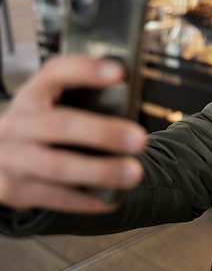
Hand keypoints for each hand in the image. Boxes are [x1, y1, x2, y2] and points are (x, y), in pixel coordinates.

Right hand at [0, 55, 145, 212]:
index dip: (86, 71)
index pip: (55, 73)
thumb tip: (132, 99)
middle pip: (60, 125)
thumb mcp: (48, 106)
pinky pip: (54, 197)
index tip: (120, 72)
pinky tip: (110, 200)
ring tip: (133, 172)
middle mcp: (17, 124)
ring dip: (99, 171)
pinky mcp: (13, 190)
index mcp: (32, 95)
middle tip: (140, 139)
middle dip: (102, 132)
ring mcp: (11, 158)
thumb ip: (80, 100)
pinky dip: (85, 200)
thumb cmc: (40, 127)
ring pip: (57, 166)